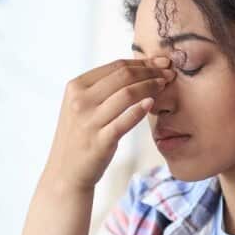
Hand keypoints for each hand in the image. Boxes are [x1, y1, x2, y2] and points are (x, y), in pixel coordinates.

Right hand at [42, 58, 173, 192]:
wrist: (66, 172)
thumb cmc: (80, 136)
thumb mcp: (81, 106)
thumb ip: (101, 88)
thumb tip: (136, 68)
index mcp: (75, 87)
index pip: (115, 66)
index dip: (142, 62)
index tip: (161, 62)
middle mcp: (80, 101)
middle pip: (123, 76)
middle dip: (151, 71)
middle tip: (169, 72)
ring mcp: (89, 121)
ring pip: (127, 94)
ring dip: (151, 86)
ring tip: (165, 85)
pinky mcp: (100, 141)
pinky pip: (125, 121)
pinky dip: (140, 110)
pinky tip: (152, 103)